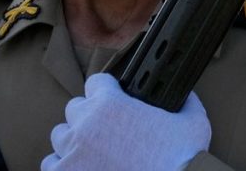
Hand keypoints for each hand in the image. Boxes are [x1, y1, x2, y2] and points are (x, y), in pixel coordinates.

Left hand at [41, 73, 210, 170]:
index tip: (113, 103)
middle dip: (88, 118)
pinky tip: (79, 169)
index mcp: (110, 104)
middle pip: (74, 109)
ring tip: (91, 152)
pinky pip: (51, 164)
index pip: (95, 83)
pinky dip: (63, 166)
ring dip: (74, 141)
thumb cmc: (181, 160)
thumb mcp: (193, 123)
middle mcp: (85, 124)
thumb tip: (187, 94)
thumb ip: (187, 102)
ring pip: (60, 135)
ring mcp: (72, 151)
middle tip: (105, 133)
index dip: (106, 92)